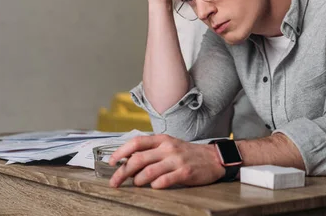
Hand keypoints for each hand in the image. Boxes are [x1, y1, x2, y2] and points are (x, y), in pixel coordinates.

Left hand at [108, 135, 225, 188]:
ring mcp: (176, 160)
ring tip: (136, 184)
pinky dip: (155, 185)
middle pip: (138, 159)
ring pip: (148, 171)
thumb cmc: (188, 153)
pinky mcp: (184, 172)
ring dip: (137, 181)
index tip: (111, 162)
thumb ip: (152, 151)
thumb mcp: (170, 145)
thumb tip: (129, 161)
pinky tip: (154, 187)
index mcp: (162, 139)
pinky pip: (164, 180)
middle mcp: (168, 148)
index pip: (136, 142)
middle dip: (122, 172)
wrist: (214, 158)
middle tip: (114, 182)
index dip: (120, 151)